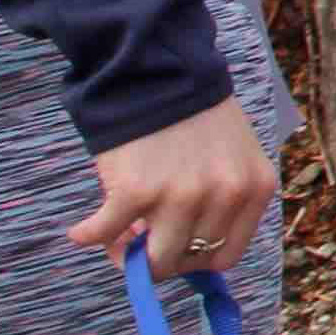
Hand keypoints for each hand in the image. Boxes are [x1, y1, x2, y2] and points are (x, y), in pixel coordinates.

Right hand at [72, 98, 277, 271]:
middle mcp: (225, 196)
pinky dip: (87, 235)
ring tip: (112, 236)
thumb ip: (218, 204)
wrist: (159, 73)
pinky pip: (105, 234)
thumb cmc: (194, 119)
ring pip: (151, 259)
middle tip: (135, 240)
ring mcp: (182, 195)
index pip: (226, 254)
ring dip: (124, 254)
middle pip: (186, 261)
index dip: (193, 259)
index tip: (173, 249)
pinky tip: (81, 230)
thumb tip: (179, 256)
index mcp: (254, 189)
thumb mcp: (230, 159)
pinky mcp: (138, 191)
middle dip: (157, 257)